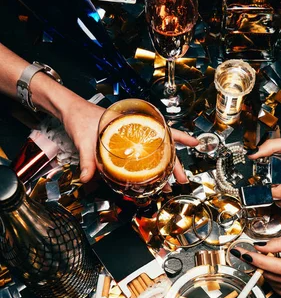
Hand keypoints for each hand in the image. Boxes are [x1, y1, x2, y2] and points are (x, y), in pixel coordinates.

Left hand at [60, 94, 197, 183]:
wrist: (68, 112)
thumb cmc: (79, 118)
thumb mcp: (84, 139)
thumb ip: (87, 159)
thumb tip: (87, 178)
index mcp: (132, 124)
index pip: (162, 129)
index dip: (180, 137)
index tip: (195, 144)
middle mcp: (134, 132)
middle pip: (160, 148)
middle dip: (174, 164)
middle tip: (182, 180)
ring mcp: (128, 140)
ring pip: (151, 155)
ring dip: (160, 170)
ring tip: (167, 186)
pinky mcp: (120, 147)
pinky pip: (137, 159)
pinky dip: (144, 170)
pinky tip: (147, 180)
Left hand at [234, 233, 280, 297]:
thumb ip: (280, 243)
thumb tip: (260, 247)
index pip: (278, 267)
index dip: (258, 260)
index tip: (243, 253)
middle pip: (272, 274)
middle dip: (258, 262)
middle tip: (256, 251)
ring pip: (271, 281)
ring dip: (267, 269)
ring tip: (279, 259)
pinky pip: (275, 288)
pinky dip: (273, 277)